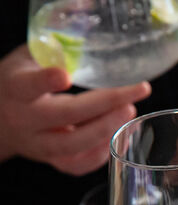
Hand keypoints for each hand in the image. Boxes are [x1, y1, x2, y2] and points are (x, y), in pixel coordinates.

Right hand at [0, 45, 150, 174]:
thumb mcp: (26, 60)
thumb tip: (85, 34)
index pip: (28, 86)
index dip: (46, 81)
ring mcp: (38, 145)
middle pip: (64, 116)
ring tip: (129, 112)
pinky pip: (79, 164)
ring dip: (106, 131)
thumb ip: (52, 51)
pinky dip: (102, 153)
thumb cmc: (19, 84)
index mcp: (15, 89)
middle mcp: (25, 120)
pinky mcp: (52, 161)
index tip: (64, 75)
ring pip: (73, 146)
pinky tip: (120, 134)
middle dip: (102, 107)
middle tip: (131, 96)